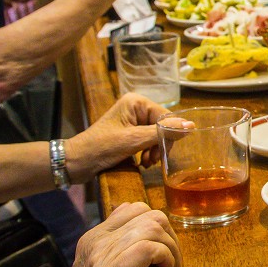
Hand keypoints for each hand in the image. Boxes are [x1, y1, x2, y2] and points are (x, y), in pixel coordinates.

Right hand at [42, 203, 179, 266]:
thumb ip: (118, 255)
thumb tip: (148, 239)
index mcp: (93, 238)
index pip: (135, 208)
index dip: (159, 226)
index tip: (166, 250)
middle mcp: (94, 241)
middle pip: (149, 214)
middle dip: (171, 236)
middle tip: (174, 262)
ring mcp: (99, 257)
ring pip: (152, 227)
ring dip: (172, 248)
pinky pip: (148, 249)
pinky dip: (166, 257)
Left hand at [66, 92, 187, 177]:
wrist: (76, 162)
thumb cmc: (102, 148)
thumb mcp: (134, 140)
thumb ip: (162, 132)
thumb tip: (191, 126)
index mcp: (136, 102)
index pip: (166, 117)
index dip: (167, 136)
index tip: (161, 154)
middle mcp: (135, 108)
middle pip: (162, 126)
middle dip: (159, 145)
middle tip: (151, 161)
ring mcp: (131, 121)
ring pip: (156, 135)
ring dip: (154, 151)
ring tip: (146, 164)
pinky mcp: (128, 133)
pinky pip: (148, 140)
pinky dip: (148, 153)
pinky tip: (142, 163)